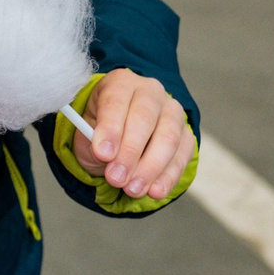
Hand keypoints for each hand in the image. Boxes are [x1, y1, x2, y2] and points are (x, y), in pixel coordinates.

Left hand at [68, 68, 193, 201]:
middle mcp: (150, 92)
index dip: (110, 129)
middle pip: (145, 119)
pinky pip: (182, 155)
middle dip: (130, 152)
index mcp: (120, 83)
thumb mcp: (87, 132)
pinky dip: (168, 176)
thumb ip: (94, 142)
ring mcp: (172, 112)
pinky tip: (155, 191)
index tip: (103, 154)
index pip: (116, 102)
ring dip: (150, 168)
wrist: (122, 133)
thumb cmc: (101, 130)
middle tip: (116, 178)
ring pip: (168, 137)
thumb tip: (106, 157)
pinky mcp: (186, 134)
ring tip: (133, 189)